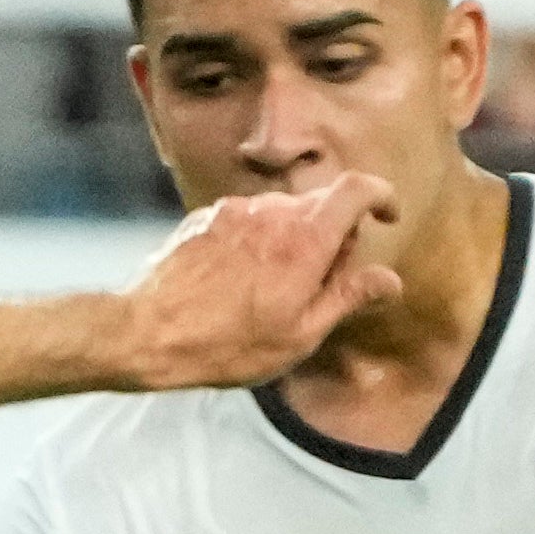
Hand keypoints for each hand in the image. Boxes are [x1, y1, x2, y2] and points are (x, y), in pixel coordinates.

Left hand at [109, 177, 394, 391]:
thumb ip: (347, 298)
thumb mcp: (298, 336)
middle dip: (336, 233)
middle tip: (323, 281)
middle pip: (322, 203)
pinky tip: (240, 280)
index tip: (386, 218)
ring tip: (274, 288)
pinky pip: (249, 219)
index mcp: (305, 238)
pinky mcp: (205, 217)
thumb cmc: (225, 344)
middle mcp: (272, 212)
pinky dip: (259, 240)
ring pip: (284, 212)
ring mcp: (234, 210)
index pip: (357, 189)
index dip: (380, 197)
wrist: (145, 334)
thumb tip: (389, 280)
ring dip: (294, 238)